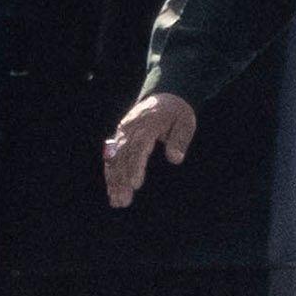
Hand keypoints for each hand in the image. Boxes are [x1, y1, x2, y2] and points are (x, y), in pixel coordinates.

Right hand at [100, 91, 200, 207]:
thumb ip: (180, 140)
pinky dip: (110, 172)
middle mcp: (130, 129)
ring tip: (116, 200)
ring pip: (114, 158)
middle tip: (123, 201)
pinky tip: (111, 189)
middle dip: (121, 180)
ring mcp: (123, 132)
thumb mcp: (185, 122)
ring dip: (113, 180)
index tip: (135, 184)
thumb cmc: (177, 112)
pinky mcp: (119, 136)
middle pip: (123, 157)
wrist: (165, 94)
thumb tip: (175, 159)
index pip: (138, 148)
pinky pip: (111, 156)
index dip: (135, 167)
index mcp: (147, 126)